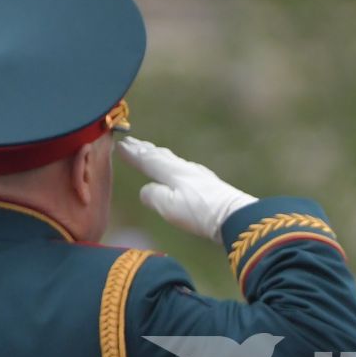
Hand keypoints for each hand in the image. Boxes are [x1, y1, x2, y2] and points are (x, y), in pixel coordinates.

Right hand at [117, 136, 256, 241]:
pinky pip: (182, 168)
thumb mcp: (168, 206)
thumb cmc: (200, 212)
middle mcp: (184, 169)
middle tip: (131, 141)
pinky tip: (179, 169)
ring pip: (172, 160)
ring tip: (151, 151)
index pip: (147, 159)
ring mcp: (198, 175)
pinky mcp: (208, 185)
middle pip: (159, 155)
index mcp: (171, 171)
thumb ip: (152, 195)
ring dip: (158, 155)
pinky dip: (172, 164)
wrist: (235, 215)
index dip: (132, 153)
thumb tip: (146, 190)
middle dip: (144, 149)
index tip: (119, 144)